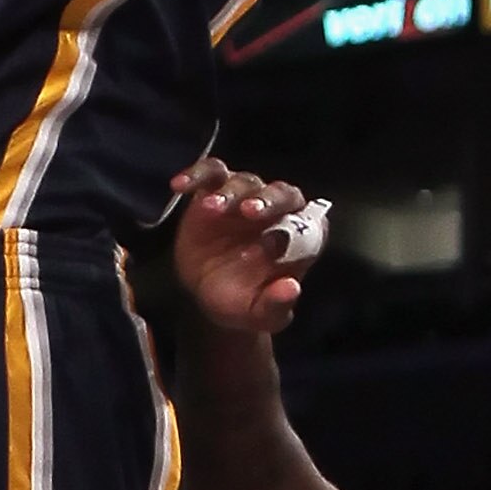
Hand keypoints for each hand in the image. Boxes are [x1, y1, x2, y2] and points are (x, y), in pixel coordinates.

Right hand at [172, 158, 316, 334]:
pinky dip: (196, 175)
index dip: (300, 225)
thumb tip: (291, 288)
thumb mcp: (262, 314)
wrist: (210, 297)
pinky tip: (179, 186)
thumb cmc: (245, 302)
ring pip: (244, 182)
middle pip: (280, 193)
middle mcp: (278, 210)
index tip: (279, 237)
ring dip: (230, 192)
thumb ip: (277, 303)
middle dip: (267, 200)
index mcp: (300, 237)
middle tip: (249, 211)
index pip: (310, 222)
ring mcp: (246, 197)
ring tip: (211, 207)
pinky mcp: (215, 191)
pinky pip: (209, 174)